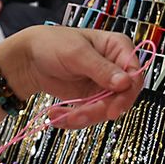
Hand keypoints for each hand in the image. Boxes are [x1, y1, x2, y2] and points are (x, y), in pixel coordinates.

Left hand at [0, 27, 143, 126]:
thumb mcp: (77, 54)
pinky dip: (74, 119)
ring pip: (107, 109)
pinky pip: (92, 115)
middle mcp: (115, 67)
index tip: (113, 109)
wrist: (29, 58)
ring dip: (84, 116)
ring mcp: (104, 84)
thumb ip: (101, 69)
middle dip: (100, 109)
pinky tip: (57, 114)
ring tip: (60, 115)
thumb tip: (125, 83)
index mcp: (118, 48)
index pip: (135, 73)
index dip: (127, 93)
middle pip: (122, 96)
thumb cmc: (52, 44)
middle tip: (79, 116)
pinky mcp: (92, 98)